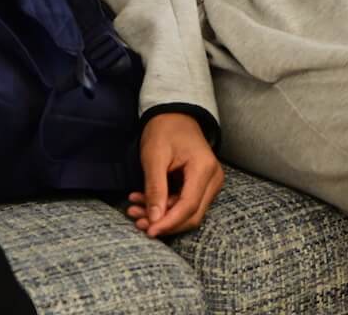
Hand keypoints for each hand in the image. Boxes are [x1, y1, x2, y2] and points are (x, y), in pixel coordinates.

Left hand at [127, 113, 223, 237]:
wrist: (174, 115)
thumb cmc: (164, 130)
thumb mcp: (154, 157)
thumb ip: (155, 189)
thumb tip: (154, 220)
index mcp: (204, 168)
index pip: (189, 206)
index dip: (169, 223)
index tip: (149, 231)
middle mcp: (213, 178)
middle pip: (192, 214)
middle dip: (164, 222)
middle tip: (137, 221)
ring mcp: (210, 182)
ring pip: (188, 212)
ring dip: (162, 215)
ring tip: (134, 210)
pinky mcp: (202, 184)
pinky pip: (186, 203)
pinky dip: (165, 206)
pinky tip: (143, 202)